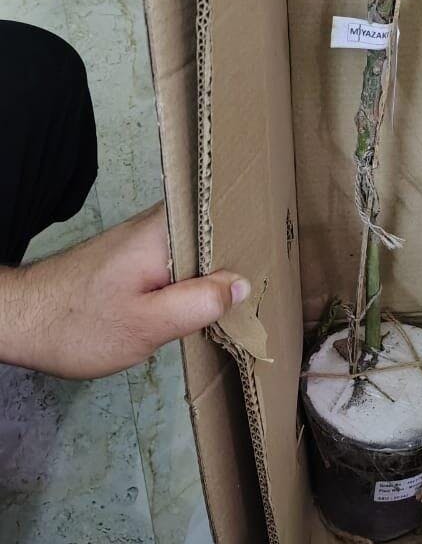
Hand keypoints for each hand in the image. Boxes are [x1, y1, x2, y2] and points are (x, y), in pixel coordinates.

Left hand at [0, 203, 249, 379]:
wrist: (19, 321)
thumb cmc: (77, 325)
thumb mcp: (146, 326)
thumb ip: (197, 303)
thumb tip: (240, 284)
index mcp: (161, 233)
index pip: (221, 218)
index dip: (250, 239)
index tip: (273, 262)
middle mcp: (154, 225)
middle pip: (212, 231)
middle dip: (236, 257)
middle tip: (260, 288)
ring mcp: (142, 239)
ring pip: (195, 248)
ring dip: (214, 271)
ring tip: (239, 296)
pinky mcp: (133, 257)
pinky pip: (177, 260)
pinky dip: (192, 278)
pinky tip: (203, 300)